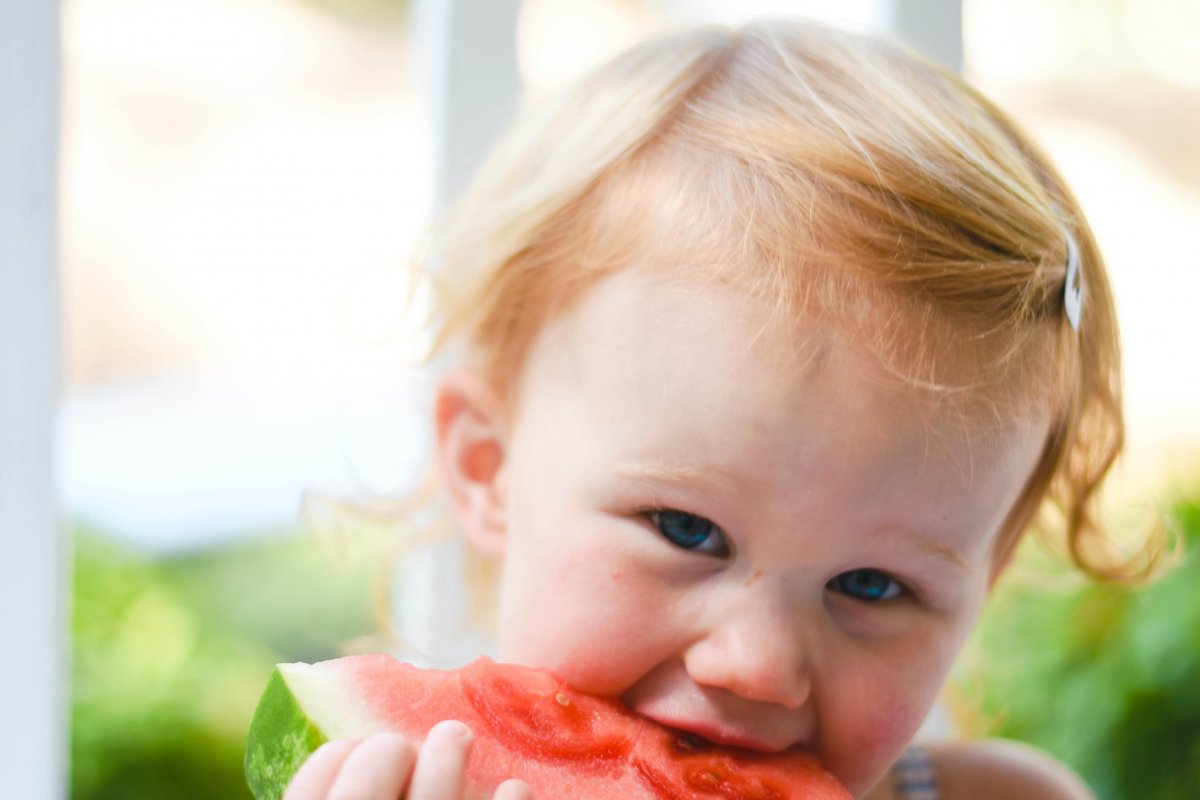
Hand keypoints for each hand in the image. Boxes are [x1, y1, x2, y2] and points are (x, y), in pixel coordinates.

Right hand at [283, 720, 532, 799]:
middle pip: (362, 795)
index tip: (350, 747)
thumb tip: (347, 747)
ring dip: (446, 763)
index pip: (310, 795)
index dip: (329, 763)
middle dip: (384, 754)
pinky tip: (516, 786)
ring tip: (457, 734)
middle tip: (397, 744)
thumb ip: (339, 794)